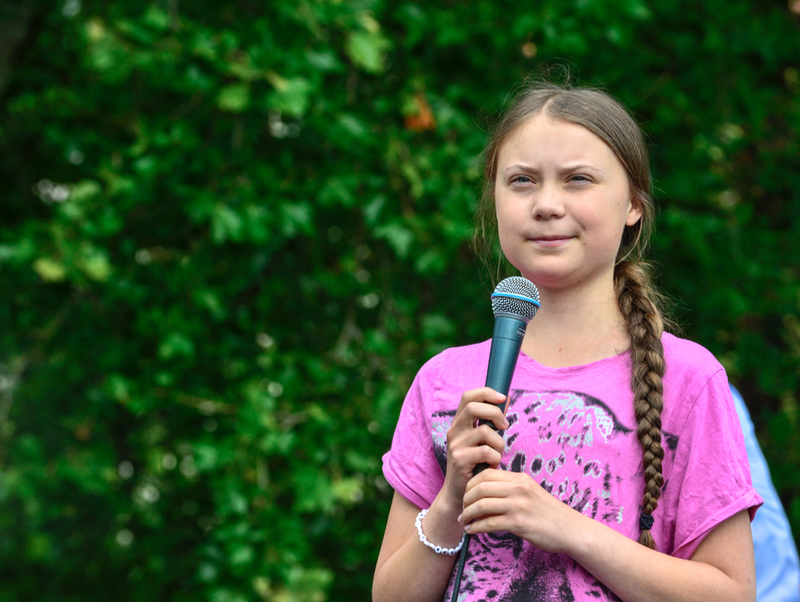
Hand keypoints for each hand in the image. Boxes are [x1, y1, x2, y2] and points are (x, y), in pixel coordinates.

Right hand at [440, 387, 508, 510]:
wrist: (458, 493)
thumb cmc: (475, 465)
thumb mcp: (481, 440)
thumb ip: (491, 421)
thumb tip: (506, 398)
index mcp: (459, 423)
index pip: (468, 396)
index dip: (486, 393)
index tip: (503, 398)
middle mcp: (454, 431)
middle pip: (473, 407)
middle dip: (495, 413)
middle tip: (504, 427)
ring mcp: (455, 445)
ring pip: (485, 431)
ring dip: (499, 444)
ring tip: (496, 455)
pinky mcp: (460, 460)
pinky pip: (486, 452)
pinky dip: (496, 458)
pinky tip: (492, 466)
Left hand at [459, 469, 578, 554]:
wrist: (571, 529)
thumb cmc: (548, 513)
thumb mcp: (530, 491)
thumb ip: (511, 488)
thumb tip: (485, 491)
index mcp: (520, 478)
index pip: (486, 474)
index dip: (470, 484)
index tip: (466, 495)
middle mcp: (518, 488)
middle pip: (480, 487)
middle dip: (465, 499)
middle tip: (462, 509)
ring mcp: (519, 505)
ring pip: (481, 504)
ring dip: (467, 514)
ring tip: (464, 520)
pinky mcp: (519, 523)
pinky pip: (489, 523)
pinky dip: (476, 527)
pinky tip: (471, 531)